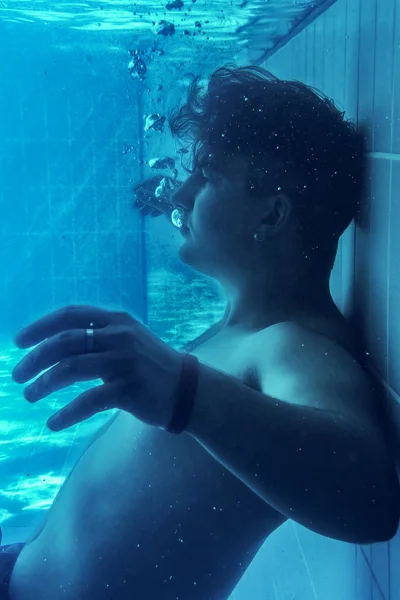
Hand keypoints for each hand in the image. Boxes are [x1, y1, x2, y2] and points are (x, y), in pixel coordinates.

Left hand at [11, 305, 183, 430]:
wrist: (187, 389)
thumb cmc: (151, 364)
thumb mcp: (128, 339)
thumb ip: (98, 336)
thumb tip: (53, 343)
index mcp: (116, 320)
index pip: (70, 315)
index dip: (40, 326)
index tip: (18, 342)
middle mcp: (120, 337)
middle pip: (65, 342)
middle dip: (34, 359)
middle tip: (17, 375)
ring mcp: (126, 362)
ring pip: (71, 368)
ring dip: (43, 384)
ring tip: (29, 396)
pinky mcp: (130, 390)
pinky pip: (88, 401)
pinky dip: (66, 414)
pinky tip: (53, 423)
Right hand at [132, 175, 181, 217]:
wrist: (202, 224)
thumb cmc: (186, 212)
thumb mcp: (167, 205)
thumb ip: (152, 199)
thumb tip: (138, 192)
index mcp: (174, 185)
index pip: (156, 180)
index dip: (144, 185)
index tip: (134, 191)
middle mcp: (176, 190)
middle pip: (157, 190)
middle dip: (145, 198)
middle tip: (134, 207)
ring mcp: (179, 199)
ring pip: (161, 198)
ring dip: (149, 205)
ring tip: (141, 214)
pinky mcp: (180, 207)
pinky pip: (166, 205)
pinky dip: (157, 209)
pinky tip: (152, 215)